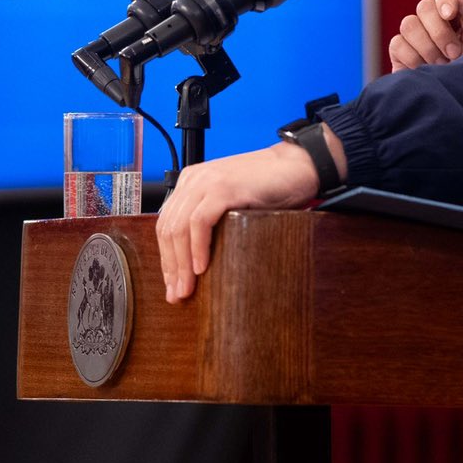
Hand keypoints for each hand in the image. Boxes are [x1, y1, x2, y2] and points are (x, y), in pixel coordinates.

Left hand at [155, 142, 326, 302]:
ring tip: (187, 288)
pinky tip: (201, 267)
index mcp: (191, 182)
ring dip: (181, 263)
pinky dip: (197, 247)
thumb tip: (196, 262)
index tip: (172, 284)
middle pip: (168, 229)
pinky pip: (200, 222)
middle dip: (171, 266)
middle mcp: (193, 180)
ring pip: (180, 228)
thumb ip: (211, 220)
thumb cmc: (268, 188)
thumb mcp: (230, 202)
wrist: (296, 167)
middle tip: (177, 294)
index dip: (167, 259)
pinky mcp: (224, 188)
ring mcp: (207, 182)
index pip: (166, 225)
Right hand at [388, 0, 462, 69]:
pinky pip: (398, 44)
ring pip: (408, 24)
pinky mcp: (400, 52)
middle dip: (440, 32)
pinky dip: (414, 58)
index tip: (450, 15)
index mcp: (454, 12)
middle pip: (424, 6)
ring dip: (428, 47)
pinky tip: (426, 70)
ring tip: (443, 65)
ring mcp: (414, 35)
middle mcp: (431, 20)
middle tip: (454, 52)